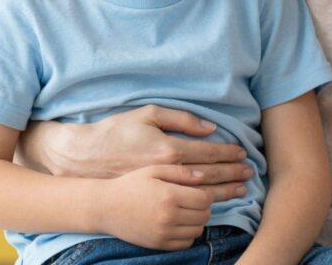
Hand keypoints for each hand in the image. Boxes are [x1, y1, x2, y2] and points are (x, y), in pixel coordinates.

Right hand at [21, 105, 251, 199]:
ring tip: (238, 192)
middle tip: (248, 175)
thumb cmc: (116, 133)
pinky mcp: (149, 211)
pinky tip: (210, 208)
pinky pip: (182, 216)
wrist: (83, 161)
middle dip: (231, 176)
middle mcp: (166, 177)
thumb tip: (209, 128)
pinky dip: (198, 213)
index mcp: (167, 151)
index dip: (228, 155)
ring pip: (198, 200)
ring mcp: (157, 197)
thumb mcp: (148, 115)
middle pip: (209, 179)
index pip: (208, 155)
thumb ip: (182, 120)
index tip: (243, 155)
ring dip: (221, 195)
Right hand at [101, 165, 223, 249]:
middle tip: (192, 200)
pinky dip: (188, 234)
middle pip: (204, 215)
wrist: (106, 207)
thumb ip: (180, 172)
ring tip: (185, 211)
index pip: (205, 199)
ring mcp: (164, 233)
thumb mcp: (154, 169)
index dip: (206, 193)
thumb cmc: (131, 184)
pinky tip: (179, 223)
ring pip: (198, 230)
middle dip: (203, 207)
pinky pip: (186, 243)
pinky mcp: (159, 244)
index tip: (198, 190)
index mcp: (169, 195)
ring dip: (197, 221)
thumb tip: (203, 177)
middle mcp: (168, 217)